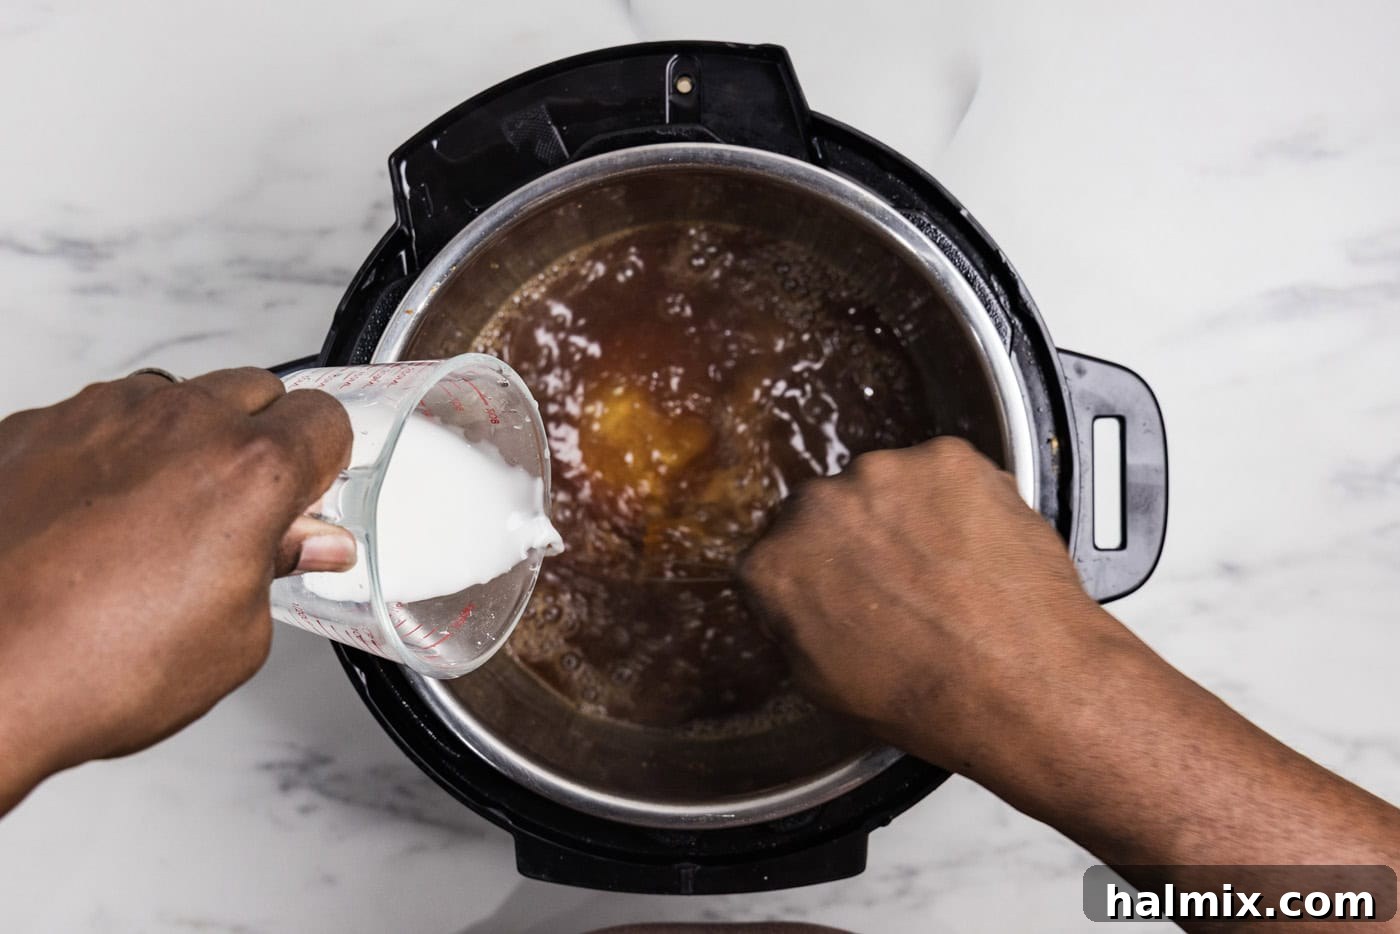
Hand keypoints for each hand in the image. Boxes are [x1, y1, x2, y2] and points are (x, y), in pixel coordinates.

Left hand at [0, 369, 352, 811]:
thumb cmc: (93, 668)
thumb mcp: (233, 640)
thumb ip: (276, 570)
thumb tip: (298, 547)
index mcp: (249, 470)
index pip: (325, 420)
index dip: (325, 462)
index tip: (310, 493)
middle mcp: (177, 424)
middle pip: (255, 389)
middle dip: (261, 438)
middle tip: (244, 506)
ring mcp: (96, 417)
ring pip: (172, 397)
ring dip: (184, 439)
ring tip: (163, 514)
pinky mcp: (30, 429)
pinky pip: (95, 420)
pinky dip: (108, 455)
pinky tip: (93, 521)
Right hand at [740, 437, 1144, 775]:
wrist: (1023, 684)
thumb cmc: (928, 697)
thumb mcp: (824, 685)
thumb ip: (796, 622)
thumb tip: (802, 600)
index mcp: (773, 565)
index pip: (779, 554)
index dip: (818, 574)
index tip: (843, 590)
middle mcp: (816, 506)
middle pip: (830, 510)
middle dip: (860, 539)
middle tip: (902, 582)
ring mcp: (883, 473)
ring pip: (889, 487)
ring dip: (910, 515)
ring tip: (950, 571)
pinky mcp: (947, 458)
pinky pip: (946, 474)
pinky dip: (962, 501)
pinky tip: (979, 549)